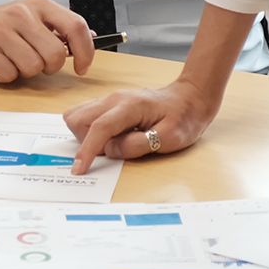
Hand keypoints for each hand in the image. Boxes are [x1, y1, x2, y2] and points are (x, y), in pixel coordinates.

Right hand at [0, 0, 95, 82]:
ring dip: (24, 72)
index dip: (86, 51)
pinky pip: (9, 75)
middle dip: (48, 67)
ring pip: (32, 68)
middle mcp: (20, 13)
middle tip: (34, 62)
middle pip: (55, 55)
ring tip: (10, 59)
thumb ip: (58, 27)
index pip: (75, 26)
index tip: (82, 67)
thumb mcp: (29, 18)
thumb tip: (91, 37)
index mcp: (38, 4)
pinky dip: (4, 76)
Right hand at [64, 78, 219, 173]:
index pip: (99, 128)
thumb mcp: (169, 138)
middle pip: (79, 119)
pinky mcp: (109, 103)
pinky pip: (87, 115)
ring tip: (113, 142)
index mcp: (130, 106)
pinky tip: (111, 136)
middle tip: (111, 150)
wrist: (189, 98)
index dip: (87, 150)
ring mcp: (110, 99)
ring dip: (86, 135)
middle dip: (86, 141)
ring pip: (79, 116)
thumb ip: (138, 145)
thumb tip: (111, 150)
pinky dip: (90, 129)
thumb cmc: (183, 118)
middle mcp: (114, 99)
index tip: (79, 169)